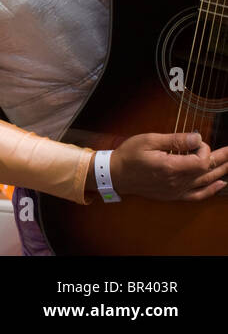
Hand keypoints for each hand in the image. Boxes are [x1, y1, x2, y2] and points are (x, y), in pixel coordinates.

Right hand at [109, 132, 227, 200]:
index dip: (204, 149)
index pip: (201, 160)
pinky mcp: (173, 195)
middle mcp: (177, 182)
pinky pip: (197, 195)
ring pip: (205, 182)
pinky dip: (211, 190)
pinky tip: (221, 184)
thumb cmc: (129, 155)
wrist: (116, 174)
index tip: (195, 141)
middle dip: (221, 158)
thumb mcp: (148, 140)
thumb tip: (197, 138)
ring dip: (220, 171)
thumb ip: (175, 140)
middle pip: (207, 171)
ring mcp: (176, 190)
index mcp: (171, 167)